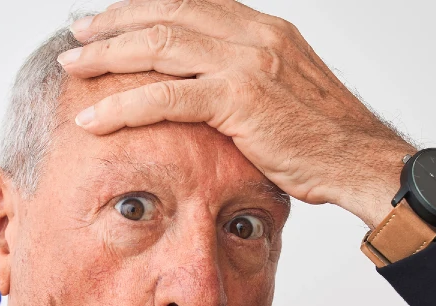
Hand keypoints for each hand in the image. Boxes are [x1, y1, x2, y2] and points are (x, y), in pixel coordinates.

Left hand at [60, 0, 415, 226]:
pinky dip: (123, 106)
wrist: (362, 160)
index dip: (144, 9)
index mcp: (264, 29)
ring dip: (108, 55)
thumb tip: (211, 89)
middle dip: (115, 23)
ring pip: (159, 47)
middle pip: (167, 16)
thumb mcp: (286, 92)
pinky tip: (94, 119)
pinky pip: (166, 97)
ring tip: (73, 66)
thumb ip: (248, 78)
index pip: (191, 4)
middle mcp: (254, 35)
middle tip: (78, 35)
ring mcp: (247, 63)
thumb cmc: (326, 139)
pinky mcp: (239, 100)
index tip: (109, 20)